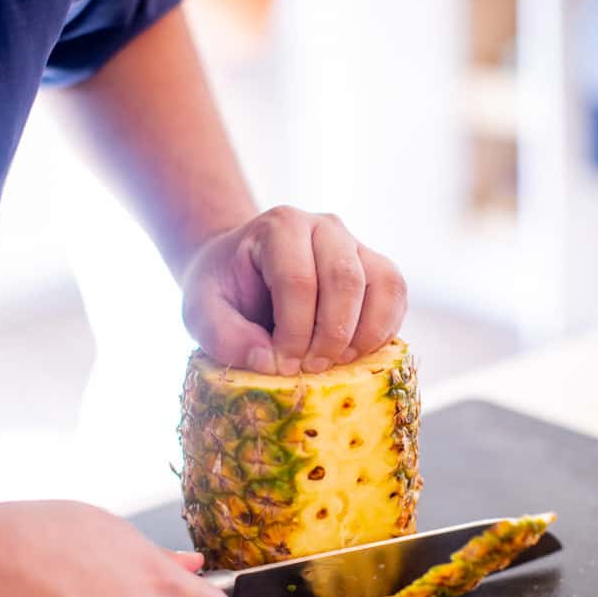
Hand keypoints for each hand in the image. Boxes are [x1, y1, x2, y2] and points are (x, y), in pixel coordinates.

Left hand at [182, 207, 407, 374]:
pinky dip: (384, 331)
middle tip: (310, 369)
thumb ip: (224, 336)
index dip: (295, 331)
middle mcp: (325, 227)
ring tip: (336, 364)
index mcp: (280, 227)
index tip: (282, 365)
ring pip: (382, 285)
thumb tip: (270, 362)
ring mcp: (356, 245)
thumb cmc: (223, 291)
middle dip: (330, 335)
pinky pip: (396, 297)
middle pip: (345, 280)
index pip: (297, 280)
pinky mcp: (376, 269)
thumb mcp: (201, 312)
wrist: (241, 270)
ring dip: (364, 335)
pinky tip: (356, 354)